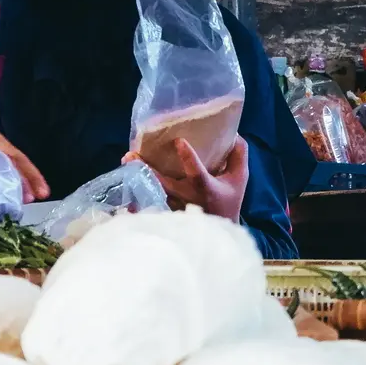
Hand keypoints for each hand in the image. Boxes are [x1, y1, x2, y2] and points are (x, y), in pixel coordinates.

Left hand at [0, 121, 50, 201]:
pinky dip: (6, 180)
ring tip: (30, 198)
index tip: (34, 188)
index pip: (5, 151)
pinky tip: (12, 195)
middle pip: (11, 156)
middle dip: (28, 175)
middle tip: (42, 196)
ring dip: (20, 178)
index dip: (21, 170)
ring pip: (5, 162)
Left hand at [131, 138, 248, 222]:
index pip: (196, 172)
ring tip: (126, 161)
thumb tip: (233, 133)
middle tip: (130, 155)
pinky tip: (126, 182)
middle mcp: (187, 198)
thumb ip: (238, 155)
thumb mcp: (239, 178)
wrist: (221, 231)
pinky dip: (137, 194)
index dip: (188, 157)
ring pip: (154, 193)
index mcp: (205, 188)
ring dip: (138, 178)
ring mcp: (175, 207)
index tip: (179, 141)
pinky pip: (150, 202)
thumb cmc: (229, 199)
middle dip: (147, 169)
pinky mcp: (167, 213)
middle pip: (164, 184)